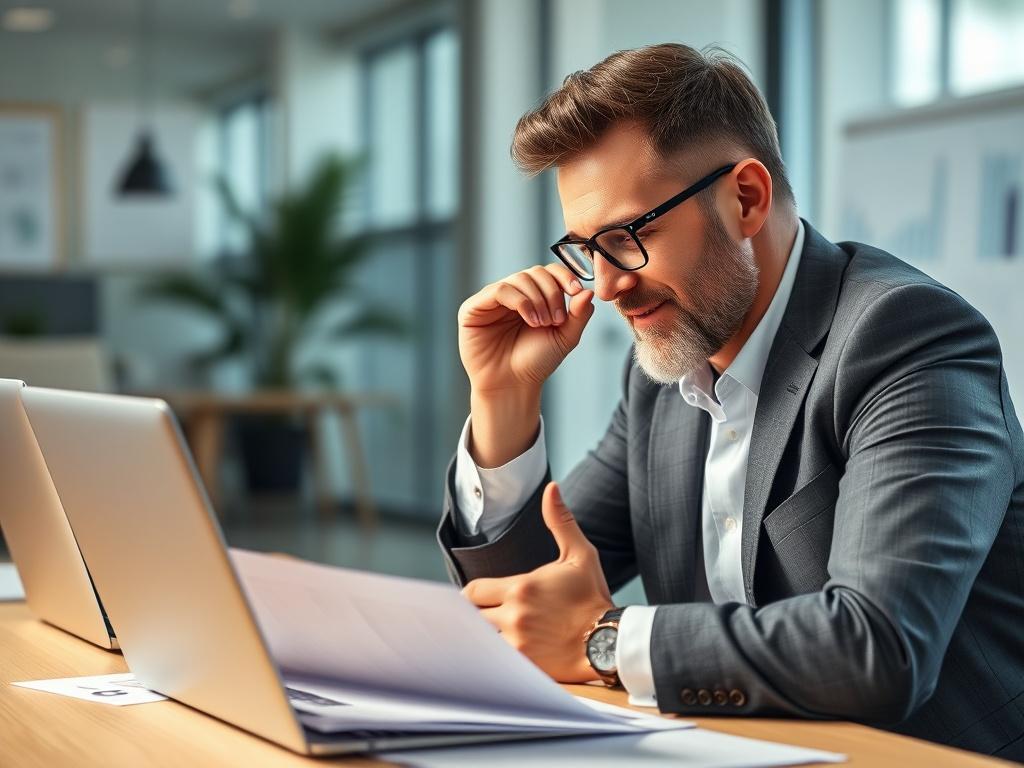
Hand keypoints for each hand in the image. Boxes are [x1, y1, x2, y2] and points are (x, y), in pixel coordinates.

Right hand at [458, 265, 594, 394]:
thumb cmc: (535, 363)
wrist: (512, 385)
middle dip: (552, 293)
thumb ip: (578, 315)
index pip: (548, 272)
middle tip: (557, 319)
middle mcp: (512, 294)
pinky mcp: (474, 307)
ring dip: (537, 299)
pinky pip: (500, 290)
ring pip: (519, 278)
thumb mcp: (564, 338)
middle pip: (535, 273)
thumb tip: (589, 292)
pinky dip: (521, 301)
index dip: (564, 276)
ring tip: (543, 323)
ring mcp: (492, 299)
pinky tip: (530, 319)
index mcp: (532, 297)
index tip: (576, 291)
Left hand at [461, 482, 614, 682]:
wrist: (610, 641)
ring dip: (483, 637)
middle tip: (482, 616)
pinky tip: (500, 656)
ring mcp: (517, 644)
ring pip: (480, 640)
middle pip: (470, 616)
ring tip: (490, 635)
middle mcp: (514, 615)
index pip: (472, 591)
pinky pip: (494, 662)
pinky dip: (494, 658)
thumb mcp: (580, 555)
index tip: (482, 597)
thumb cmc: (593, 597)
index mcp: (521, 587)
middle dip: (474, 615)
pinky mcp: (524, 666)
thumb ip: (560, 522)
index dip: (473, 594)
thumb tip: (552, 488)